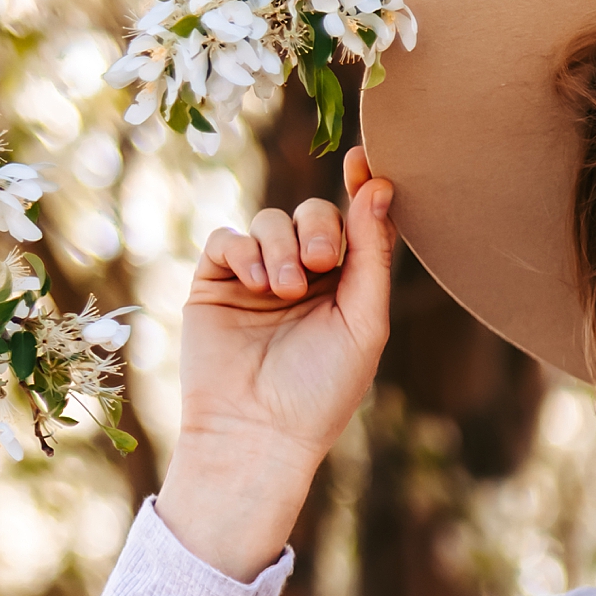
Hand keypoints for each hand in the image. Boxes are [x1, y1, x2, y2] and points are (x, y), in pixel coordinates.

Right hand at [163, 157, 397, 584]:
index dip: (361, 188)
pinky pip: (228, 239)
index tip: (365, 161)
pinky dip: (244, 249)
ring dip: (280, 245)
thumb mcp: (364, 320)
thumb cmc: (321, 390)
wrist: (257, 434)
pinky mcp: (215, 283)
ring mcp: (256, 277)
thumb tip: (381, 186)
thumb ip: (372, 254)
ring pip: (270, 220)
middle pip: (313, 213)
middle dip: (319, 229)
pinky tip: (255, 281)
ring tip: (283, 289)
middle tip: (318, 265)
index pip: (355, 224)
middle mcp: (301, 276)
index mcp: (344, 286)